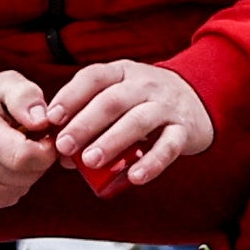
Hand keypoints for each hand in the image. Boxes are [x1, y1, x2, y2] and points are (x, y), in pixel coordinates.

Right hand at [0, 71, 58, 209]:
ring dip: (25, 172)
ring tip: (11, 149)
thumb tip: (42, 121)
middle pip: (26, 175)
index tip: (44, 135)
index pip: (25, 156)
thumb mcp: (3, 83)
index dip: (46, 148)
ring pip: (19, 189)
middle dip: (37, 159)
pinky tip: (1, 164)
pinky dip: (11, 183)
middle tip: (27, 139)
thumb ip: (25, 96)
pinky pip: (6, 198)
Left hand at [49, 60, 213, 190]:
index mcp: (122, 72)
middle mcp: (144, 84)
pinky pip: (168, 146)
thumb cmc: (143, 103)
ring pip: (138, 121)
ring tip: (91, 161)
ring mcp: (166, 106)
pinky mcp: (184, 130)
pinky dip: (152, 162)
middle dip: (85, 124)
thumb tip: (62, 156)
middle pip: (111, 101)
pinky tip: (135, 177)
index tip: (52, 118)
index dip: (71, 96)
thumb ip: (89, 120)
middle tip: (64, 146)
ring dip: (112, 141)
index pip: (94, 77)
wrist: (197, 99)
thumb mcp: (118, 98)